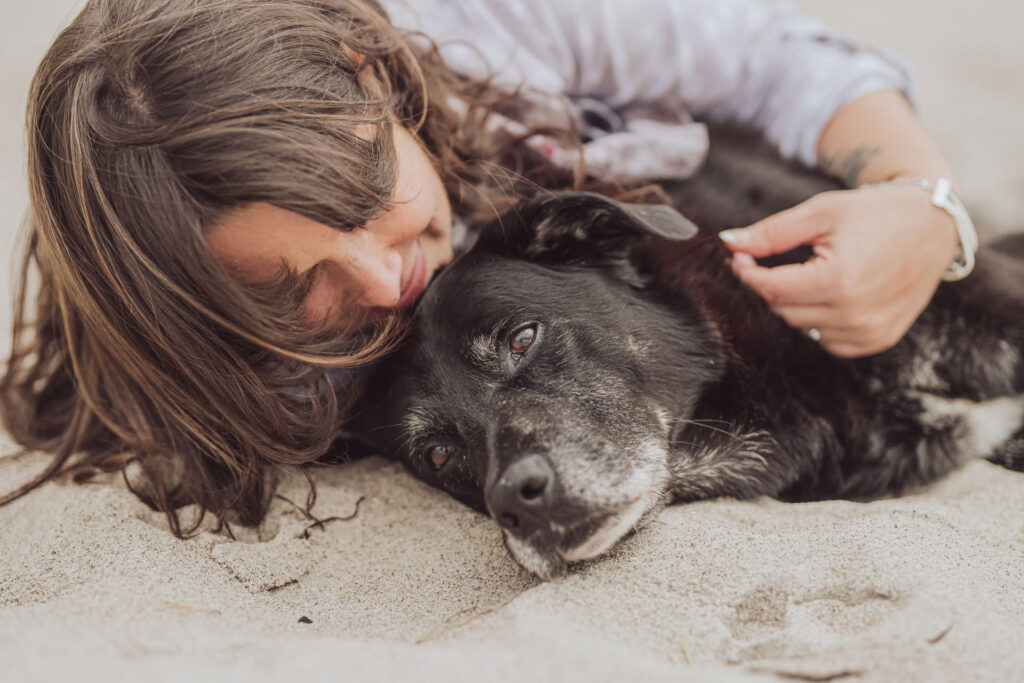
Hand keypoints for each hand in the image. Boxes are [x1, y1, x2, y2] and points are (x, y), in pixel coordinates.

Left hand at [718, 183, 959, 357]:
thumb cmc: (874, 213)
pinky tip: (833, 293)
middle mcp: (855, 314)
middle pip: (782, 309)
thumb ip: (771, 233)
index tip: (740, 257)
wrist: (932, 225)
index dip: (747, 272)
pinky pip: (826, 340)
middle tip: (774, 259)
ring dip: (796, 302)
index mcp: (839, 281)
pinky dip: (820, 320)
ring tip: (815, 271)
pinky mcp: (877, 341)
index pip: (770, 289)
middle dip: (772, 284)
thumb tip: (728, 243)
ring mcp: (868, 332)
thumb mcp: (820, 213)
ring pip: (801, 327)